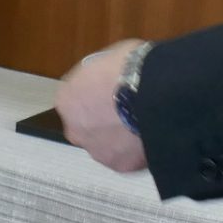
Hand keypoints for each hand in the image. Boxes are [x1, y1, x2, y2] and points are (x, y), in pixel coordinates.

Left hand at [56, 40, 148, 173]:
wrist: (155, 94)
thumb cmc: (130, 68)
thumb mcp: (110, 57)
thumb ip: (103, 75)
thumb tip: (111, 79)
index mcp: (68, 100)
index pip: (74, 100)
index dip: (94, 95)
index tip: (110, 93)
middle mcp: (75, 129)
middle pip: (86, 126)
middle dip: (102, 121)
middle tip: (126, 111)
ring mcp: (96, 150)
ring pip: (105, 145)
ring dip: (118, 138)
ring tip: (143, 125)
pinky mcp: (119, 164)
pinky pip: (126, 157)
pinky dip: (135, 150)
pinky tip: (150, 137)